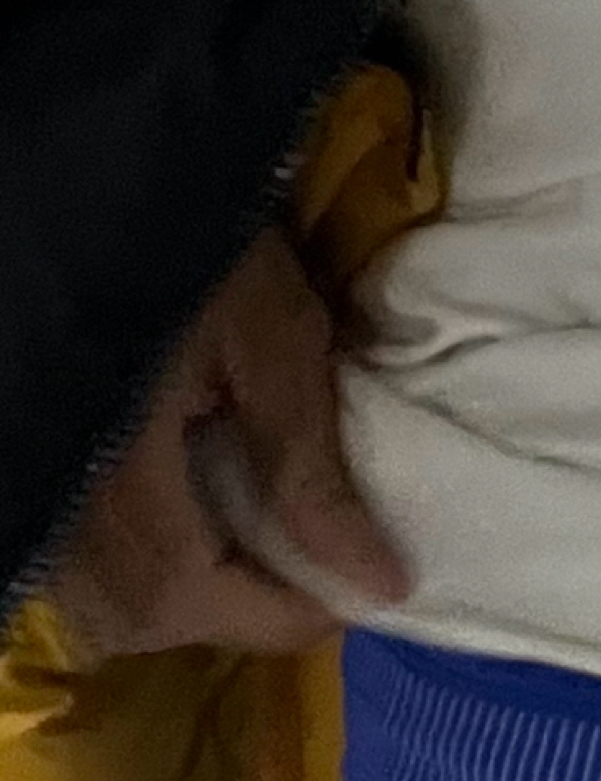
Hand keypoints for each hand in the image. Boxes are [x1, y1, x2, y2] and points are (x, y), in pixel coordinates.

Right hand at [49, 225, 410, 657]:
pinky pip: (74, 548)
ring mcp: (42, 481)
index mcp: (125, 488)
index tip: (354, 587)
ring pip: (98, 590)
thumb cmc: (191, 240)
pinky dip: (130, 551)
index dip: (287, 613)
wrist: (94, 167)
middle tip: (300, 569)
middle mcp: (66, 505)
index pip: (200, 600)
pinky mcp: (40, 453)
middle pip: (138, 614)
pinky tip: (182, 506)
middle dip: (225, 607)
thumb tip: (380, 583)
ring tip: (245, 541)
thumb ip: (311, 470)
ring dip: (174, 584)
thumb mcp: (271, 338)